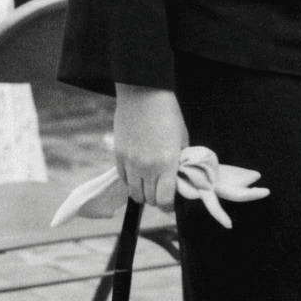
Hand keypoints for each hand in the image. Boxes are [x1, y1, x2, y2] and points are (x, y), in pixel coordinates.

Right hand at [112, 84, 190, 210]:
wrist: (143, 95)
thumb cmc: (168, 114)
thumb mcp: (182, 139)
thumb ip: (179, 162)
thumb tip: (179, 179)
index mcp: (167, 163)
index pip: (165, 199)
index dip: (169, 206)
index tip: (171, 204)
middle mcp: (147, 167)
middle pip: (149, 199)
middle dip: (157, 200)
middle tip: (162, 192)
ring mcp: (130, 162)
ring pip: (134, 193)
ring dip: (143, 193)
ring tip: (149, 186)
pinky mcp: (118, 156)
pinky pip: (123, 179)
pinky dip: (131, 182)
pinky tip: (138, 175)